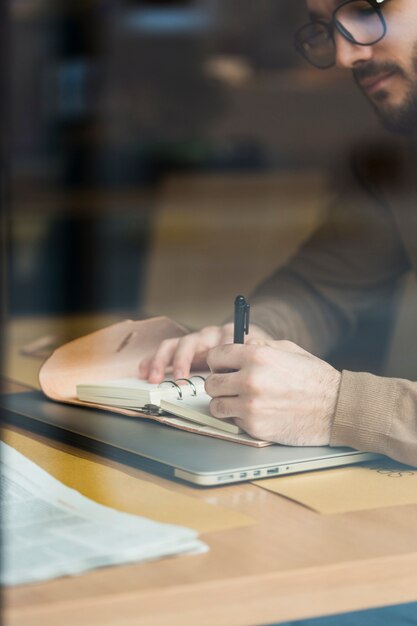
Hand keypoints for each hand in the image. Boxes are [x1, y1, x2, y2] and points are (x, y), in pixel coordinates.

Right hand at [139, 324, 271, 383]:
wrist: (249, 346)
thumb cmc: (253, 354)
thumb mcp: (260, 354)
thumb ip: (256, 356)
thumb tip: (253, 360)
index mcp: (228, 334)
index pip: (219, 339)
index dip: (215, 354)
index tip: (214, 371)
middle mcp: (208, 335)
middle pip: (191, 341)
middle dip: (182, 359)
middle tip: (179, 378)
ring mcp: (195, 342)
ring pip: (174, 345)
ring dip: (162, 361)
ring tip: (154, 377)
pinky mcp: (183, 350)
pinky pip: (165, 351)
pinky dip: (153, 360)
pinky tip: (143, 371)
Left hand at [205, 340, 340, 445]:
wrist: (336, 408)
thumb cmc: (315, 378)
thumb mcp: (288, 349)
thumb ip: (259, 346)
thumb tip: (238, 346)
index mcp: (257, 355)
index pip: (215, 356)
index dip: (218, 362)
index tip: (223, 367)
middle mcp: (250, 379)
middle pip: (211, 383)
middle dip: (219, 384)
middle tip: (230, 386)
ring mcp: (250, 405)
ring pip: (216, 405)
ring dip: (225, 403)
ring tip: (240, 401)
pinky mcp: (254, 426)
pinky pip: (233, 421)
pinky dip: (240, 418)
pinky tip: (256, 412)